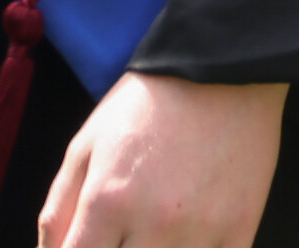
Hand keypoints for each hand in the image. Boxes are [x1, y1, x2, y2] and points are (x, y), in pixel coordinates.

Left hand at [40, 72, 285, 247]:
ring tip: (149, 234)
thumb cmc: (146, 105)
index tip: (84, 245)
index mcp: (108, 201)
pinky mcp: (240, 227)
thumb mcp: (85, 146)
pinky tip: (184, 239)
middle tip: (120, 235)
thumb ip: (58, 211)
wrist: (223, 67)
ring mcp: (202, 229)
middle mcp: (155, 222)